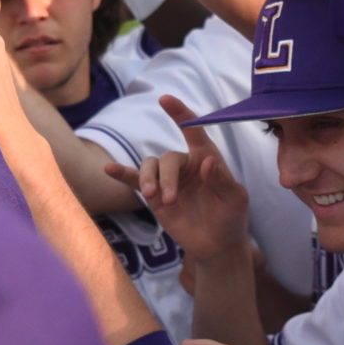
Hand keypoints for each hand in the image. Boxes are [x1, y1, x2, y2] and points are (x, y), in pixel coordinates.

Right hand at [134, 96, 252, 264]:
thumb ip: (221, 180)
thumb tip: (206, 162)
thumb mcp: (234, 199)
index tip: (165, 99)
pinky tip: (109, 169)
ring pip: (149, 166)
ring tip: (154, 198)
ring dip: (149, 179)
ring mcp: (167, 179)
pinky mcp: (154, 196)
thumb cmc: (230, 217)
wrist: (216, 245)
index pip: (193, 131)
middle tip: (168, 200)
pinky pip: (135, 180)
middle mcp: (185, 165)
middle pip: (167, 158)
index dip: (180, 114)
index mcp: (206, 158)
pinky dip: (122, 174)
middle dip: (166, 177)